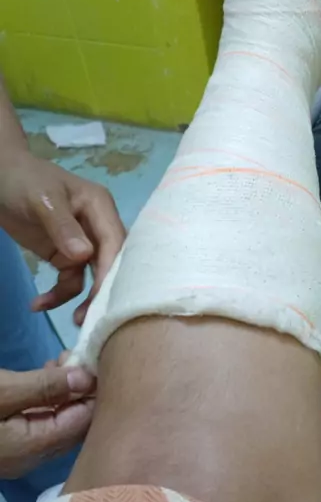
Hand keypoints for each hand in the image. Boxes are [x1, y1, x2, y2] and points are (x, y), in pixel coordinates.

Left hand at [0, 153, 125, 324]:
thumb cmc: (24, 180)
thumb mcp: (43, 199)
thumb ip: (63, 226)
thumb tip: (84, 256)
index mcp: (100, 207)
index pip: (115, 242)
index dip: (111, 270)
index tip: (101, 298)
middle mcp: (98, 226)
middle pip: (110, 263)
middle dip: (103, 291)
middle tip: (90, 318)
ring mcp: (82, 243)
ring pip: (92, 277)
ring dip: (82, 299)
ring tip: (72, 321)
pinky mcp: (65, 255)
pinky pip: (70, 281)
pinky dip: (57, 295)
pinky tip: (38, 304)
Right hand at [0, 361, 94, 477]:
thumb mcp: (2, 391)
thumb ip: (44, 387)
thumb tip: (87, 379)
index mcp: (34, 447)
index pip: (85, 421)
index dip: (95, 389)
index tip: (94, 360)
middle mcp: (33, 458)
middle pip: (76, 424)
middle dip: (82, 389)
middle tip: (74, 357)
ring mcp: (22, 455)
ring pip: (60, 424)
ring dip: (66, 394)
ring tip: (60, 361)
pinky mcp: (12, 447)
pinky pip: (43, 425)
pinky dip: (50, 402)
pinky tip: (45, 379)